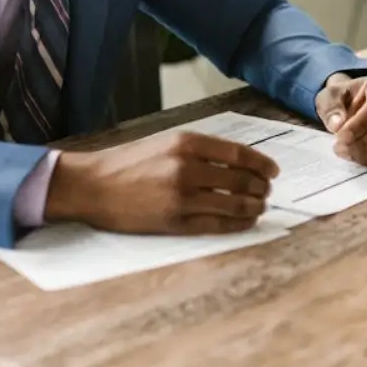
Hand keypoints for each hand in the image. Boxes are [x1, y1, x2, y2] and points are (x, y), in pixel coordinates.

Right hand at [44, 130, 280, 234]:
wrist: (93, 185)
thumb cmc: (129, 162)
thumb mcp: (166, 142)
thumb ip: (201, 150)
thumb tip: (240, 162)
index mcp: (187, 143)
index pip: (240, 154)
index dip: (262, 164)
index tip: (273, 171)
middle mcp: (187, 168)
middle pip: (242, 180)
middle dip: (261, 188)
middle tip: (267, 191)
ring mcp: (182, 197)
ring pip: (234, 204)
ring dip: (254, 207)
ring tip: (259, 207)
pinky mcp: (175, 222)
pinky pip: (217, 225)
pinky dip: (237, 224)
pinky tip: (245, 222)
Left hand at [315, 72, 366, 166]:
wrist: (350, 104)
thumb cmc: (343, 97)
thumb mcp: (329, 96)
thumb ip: (331, 107)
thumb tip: (337, 124)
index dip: (360, 124)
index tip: (341, 136)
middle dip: (363, 141)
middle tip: (340, 147)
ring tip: (346, 152)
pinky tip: (357, 156)